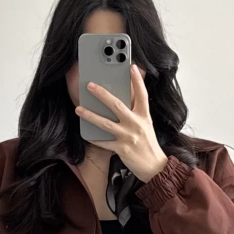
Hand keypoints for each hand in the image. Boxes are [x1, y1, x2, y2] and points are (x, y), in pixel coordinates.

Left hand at [75, 64, 169, 183]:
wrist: (155, 167)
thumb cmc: (148, 144)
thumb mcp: (146, 125)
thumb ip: (137, 112)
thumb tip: (127, 98)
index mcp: (144, 116)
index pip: (142, 95)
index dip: (137, 80)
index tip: (131, 67)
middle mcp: (136, 124)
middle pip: (117, 105)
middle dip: (102, 94)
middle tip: (90, 85)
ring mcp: (128, 137)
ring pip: (106, 123)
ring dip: (90, 115)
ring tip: (79, 109)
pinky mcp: (122, 149)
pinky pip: (104, 142)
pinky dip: (94, 139)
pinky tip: (86, 134)